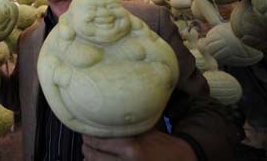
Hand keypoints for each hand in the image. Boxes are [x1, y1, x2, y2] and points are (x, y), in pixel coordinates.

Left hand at [82, 129, 196, 160]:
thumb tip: (110, 109)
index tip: (86, 128)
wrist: (181, 160)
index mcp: (131, 148)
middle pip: (92, 155)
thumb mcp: (146, 129)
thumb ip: (128, 123)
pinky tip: (97, 158)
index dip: (88, 134)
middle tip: (86, 138)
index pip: (97, 141)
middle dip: (86, 146)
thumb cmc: (162, 144)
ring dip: (90, 156)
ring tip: (89, 148)